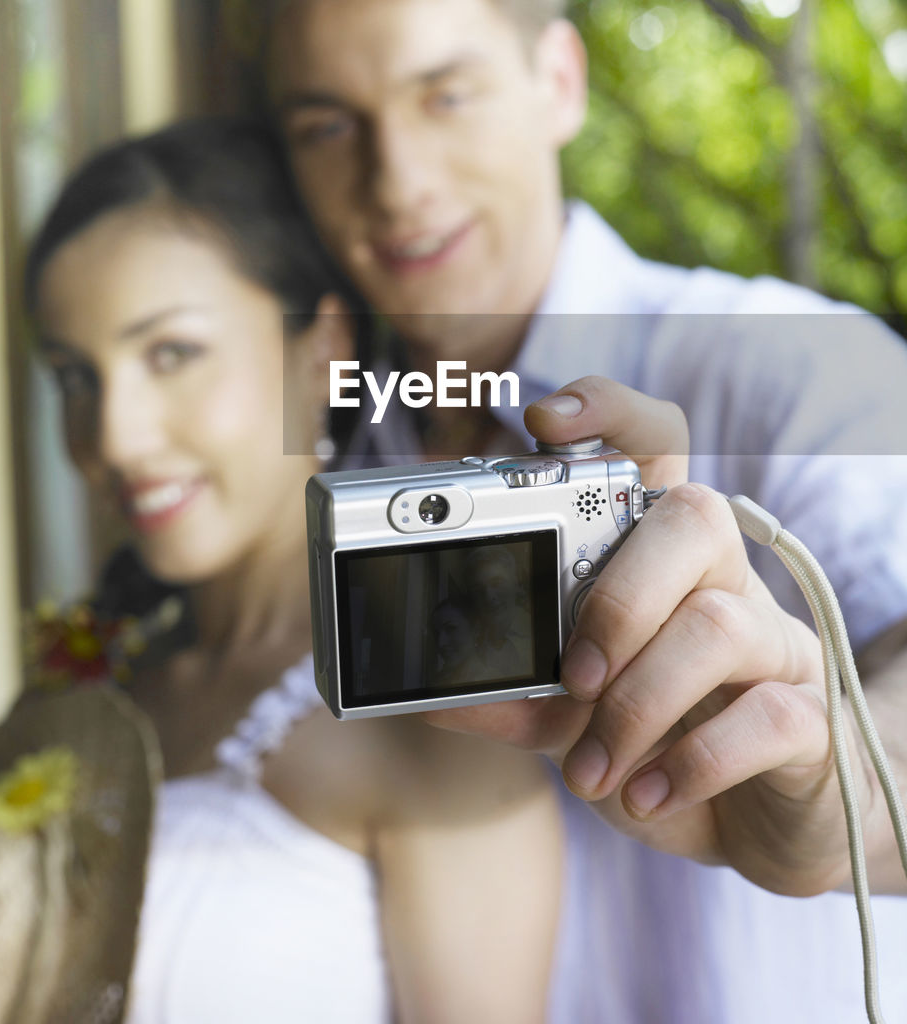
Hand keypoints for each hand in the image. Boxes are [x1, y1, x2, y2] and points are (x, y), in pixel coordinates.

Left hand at [431, 376, 863, 895]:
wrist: (760, 829)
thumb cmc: (662, 740)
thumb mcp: (574, 718)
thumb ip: (515, 695)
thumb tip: (429, 690)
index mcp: (661, 557)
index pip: (655, 443)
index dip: (608, 412)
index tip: (542, 424)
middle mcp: (724, 579)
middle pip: (694, 515)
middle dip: (619, 596)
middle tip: (574, 675)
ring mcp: (775, 644)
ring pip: (720, 622)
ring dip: (638, 705)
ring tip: (592, 769)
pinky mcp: (812, 718)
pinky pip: (769, 715)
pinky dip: (695, 762)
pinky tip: (650, 795)